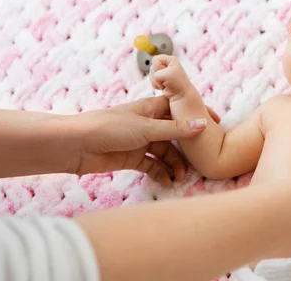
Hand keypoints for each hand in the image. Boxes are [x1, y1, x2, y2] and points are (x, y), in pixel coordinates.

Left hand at [68, 96, 220, 185]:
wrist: (75, 145)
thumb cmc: (109, 127)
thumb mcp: (146, 127)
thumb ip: (175, 129)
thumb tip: (202, 125)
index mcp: (151, 108)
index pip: (179, 109)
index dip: (196, 116)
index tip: (215, 123)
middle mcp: (148, 124)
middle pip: (175, 134)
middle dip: (187, 147)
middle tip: (202, 158)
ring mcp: (140, 142)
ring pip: (165, 152)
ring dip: (174, 164)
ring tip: (183, 176)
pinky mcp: (132, 158)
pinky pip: (153, 166)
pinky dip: (161, 173)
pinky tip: (168, 181)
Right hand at [150, 55, 190, 100]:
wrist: (181, 96)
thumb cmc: (178, 84)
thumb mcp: (168, 73)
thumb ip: (156, 71)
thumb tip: (153, 75)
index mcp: (171, 59)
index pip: (155, 59)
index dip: (158, 68)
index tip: (166, 74)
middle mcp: (167, 64)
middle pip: (152, 67)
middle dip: (156, 76)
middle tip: (166, 80)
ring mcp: (163, 72)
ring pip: (151, 74)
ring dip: (156, 81)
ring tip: (165, 84)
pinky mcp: (161, 79)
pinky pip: (152, 80)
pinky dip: (156, 85)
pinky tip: (163, 87)